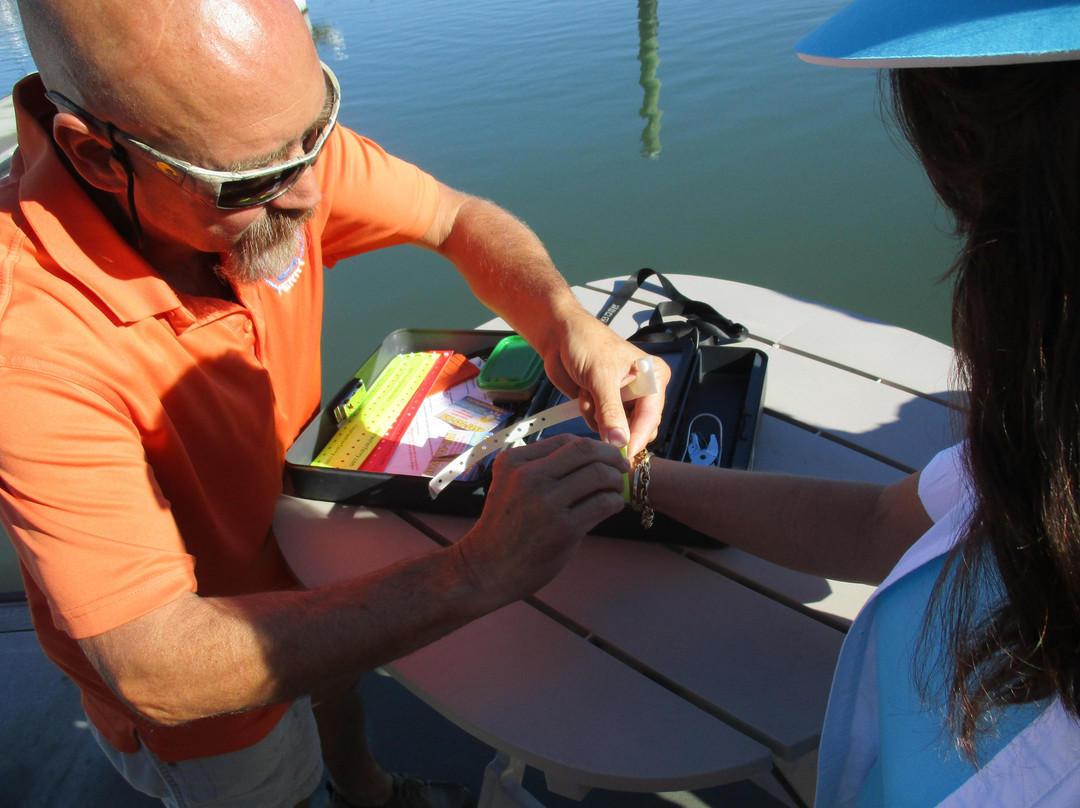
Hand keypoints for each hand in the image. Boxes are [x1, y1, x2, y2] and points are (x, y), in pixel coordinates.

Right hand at [456, 434, 628, 604]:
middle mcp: (528, 476)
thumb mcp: (509, 485)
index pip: (566, 440)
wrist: (487, 569)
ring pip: (598, 474)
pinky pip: (603, 503)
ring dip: (615, 479)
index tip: (605, 455)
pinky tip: (612, 506)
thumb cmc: (503, 529)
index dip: (592, 446)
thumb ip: (541, 468)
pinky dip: (614, 501)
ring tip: (615, 489)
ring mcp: (546, 502)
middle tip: (622, 465)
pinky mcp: (563, 528)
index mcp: (514, 461)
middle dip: (611, 455)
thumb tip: (589, 457)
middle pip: (585, 450)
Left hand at [540, 311, 670, 456]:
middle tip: (596, 409)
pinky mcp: (606, 405)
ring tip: (587, 392)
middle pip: (638, 428)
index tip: (624, 455)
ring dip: (597, 418)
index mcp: (653, 377)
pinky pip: (601, 426)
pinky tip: (583, 394)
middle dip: (613, 424)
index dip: (638, 437)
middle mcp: (642, 390)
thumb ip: (610, 411)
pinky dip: (589, 415)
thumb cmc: (585, 342)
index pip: (652, 416)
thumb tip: (619, 441)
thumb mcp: (600, 376)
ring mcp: (624, 399)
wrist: (559, 335)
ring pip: (617, 430)